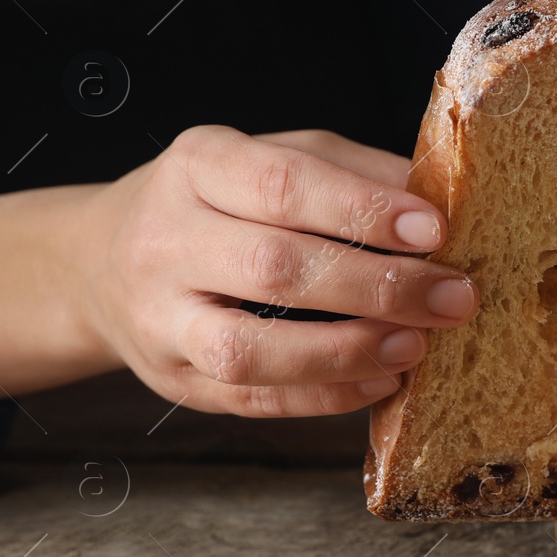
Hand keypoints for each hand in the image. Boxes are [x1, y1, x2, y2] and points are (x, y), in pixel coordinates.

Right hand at [81, 126, 476, 416]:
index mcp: (198, 165)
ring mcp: (160, 319)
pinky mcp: (173, 381)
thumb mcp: (276, 157)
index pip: (283, 185)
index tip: (435, 230)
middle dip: (377, 286)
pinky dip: (324, 396)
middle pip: (274, 268)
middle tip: (453, 297)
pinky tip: (381, 379)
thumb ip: (353, 172)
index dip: (364, 210)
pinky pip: (252, 400)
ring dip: (346, 351)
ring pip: (250, 349)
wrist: (102, 260)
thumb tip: (442, 199)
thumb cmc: (220, 202)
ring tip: (416, 344)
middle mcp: (166, 240)